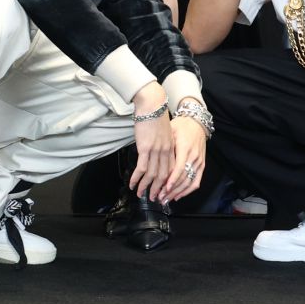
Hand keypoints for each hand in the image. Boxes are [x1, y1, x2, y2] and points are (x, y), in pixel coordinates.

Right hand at [130, 83, 171, 199]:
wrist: (152, 104)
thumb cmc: (156, 115)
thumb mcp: (164, 131)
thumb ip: (163, 143)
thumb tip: (157, 151)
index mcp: (171, 147)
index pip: (171, 169)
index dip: (167, 182)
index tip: (164, 190)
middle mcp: (165, 151)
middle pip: (163, 176)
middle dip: (158, 189)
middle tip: (154, 198)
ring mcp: (156, 151)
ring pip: (152, 174)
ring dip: (145, 186)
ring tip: (141, 194)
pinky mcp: (145, 148)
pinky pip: (141, 168)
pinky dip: (137, 178)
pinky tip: (133, 184)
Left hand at [160, 117, 206, 202]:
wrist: (197, 122)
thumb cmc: (182, 126)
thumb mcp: (171, 131)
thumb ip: (165, 146)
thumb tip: (154, 160)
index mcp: (185, 148)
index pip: (179, 168)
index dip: (172, 180)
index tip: (164, 188)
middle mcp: (194, 157)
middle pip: (183, 178)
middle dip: (172, 190)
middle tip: (160, 197)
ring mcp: (199, 162)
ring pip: (189, 182)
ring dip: (178, 193)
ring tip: (166, 199)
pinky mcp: (202, 165)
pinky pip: (196, 181)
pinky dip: (188, 191)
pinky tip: (178, 196)